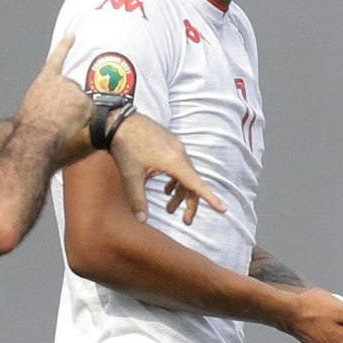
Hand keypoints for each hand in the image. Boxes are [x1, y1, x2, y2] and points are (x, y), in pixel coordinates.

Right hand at [17, 36, 92, 143]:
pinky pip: (92, 113)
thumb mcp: (33, 103)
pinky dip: (86, 120)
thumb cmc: (29, 124)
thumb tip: (51, 106)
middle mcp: (62, 80)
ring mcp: (74, 89)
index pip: (57, 58)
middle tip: (59, 119)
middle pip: (75, 92)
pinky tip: (74, 124)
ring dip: (78, 114)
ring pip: (84, 104)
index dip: (65, 45)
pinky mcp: (84, 101)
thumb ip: (45, 97)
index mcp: (45, 79)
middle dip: (72, 106)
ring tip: (63, 123)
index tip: (72, 35)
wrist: (35, 132)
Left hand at [109, 113, 225, 226]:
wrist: (119, 121)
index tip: (223, 209)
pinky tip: (166, 188)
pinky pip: (180, 166)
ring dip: (180, 193)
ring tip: (169, 208)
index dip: (210, 198)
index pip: (197, 185)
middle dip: (189, 203)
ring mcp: (176, 147)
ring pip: (186, 175)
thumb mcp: (130, 176)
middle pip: (192, 183)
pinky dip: (176, 180)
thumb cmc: (125, 146)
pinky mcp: (171, 144)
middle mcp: (181, 153)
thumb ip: (138, 199)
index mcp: (175, 161)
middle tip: (185, 221)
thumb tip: (142, 221)